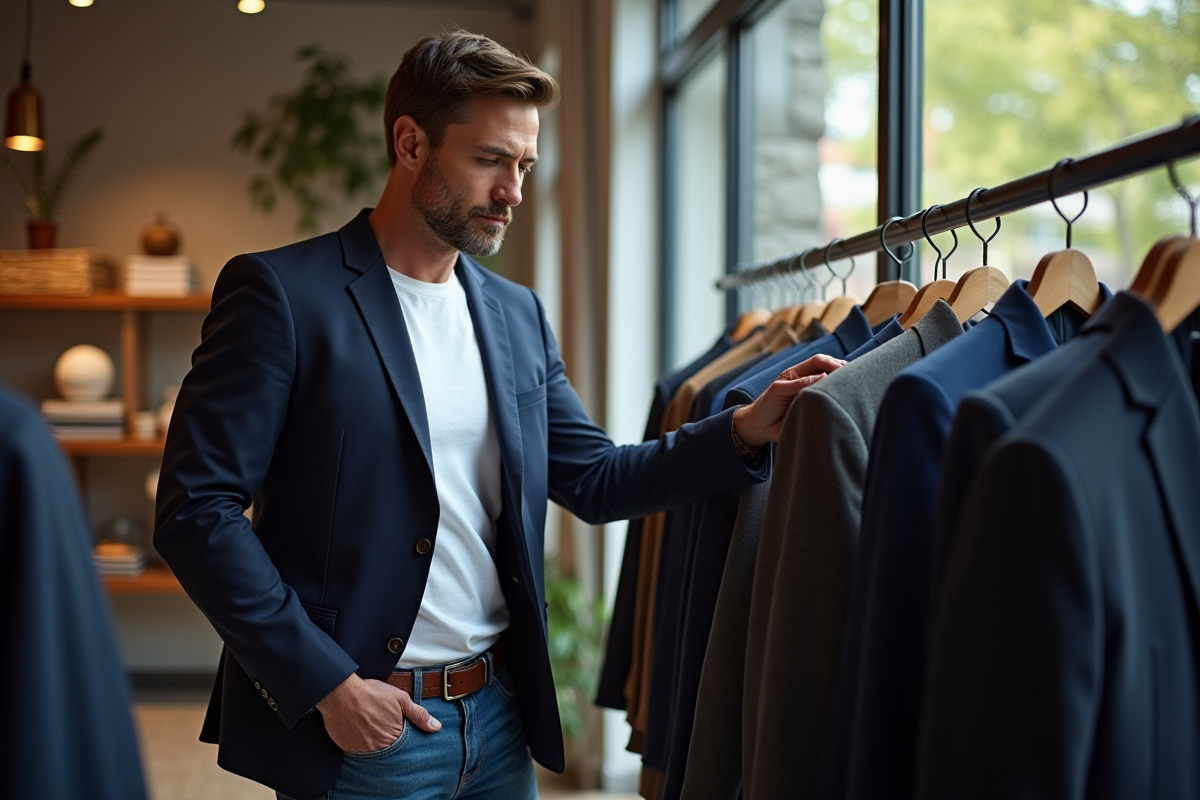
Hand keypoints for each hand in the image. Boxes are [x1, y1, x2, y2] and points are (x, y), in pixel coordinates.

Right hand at [315, 673, 441, 751]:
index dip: (402, 735)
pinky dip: (360, 744)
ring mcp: (363, 749)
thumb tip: (436, 727)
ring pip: (374, 752)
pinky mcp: (348, 749)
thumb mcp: (400, 698)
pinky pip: (358, 752)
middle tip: (381, 725)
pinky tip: (359, 730)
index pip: (404, 744)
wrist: (340, 692)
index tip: (396, 727)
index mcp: (394, 735)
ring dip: (375, 742)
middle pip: (389, 749)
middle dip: (389, 740)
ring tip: (370, 727)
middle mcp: (379, 746)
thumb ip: (418, 714)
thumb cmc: (371, 692)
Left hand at [732, 353, 846, 451]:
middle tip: (852, 377)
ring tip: (853, 387)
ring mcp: (813, 395)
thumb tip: (824, 376)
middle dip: (842, 370)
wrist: (760, 427)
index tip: (841, 369)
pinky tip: (848, 401)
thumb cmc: (766, 406)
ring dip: (842, 385)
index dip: (831, 362)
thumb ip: (799, 383)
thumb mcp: (779, 391)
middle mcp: (808, 382)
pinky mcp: (816, 408)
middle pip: (830, 370)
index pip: (819, 361)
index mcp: (798, 373)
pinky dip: (839, 400)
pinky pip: (831, 402)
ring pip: (832, 385)